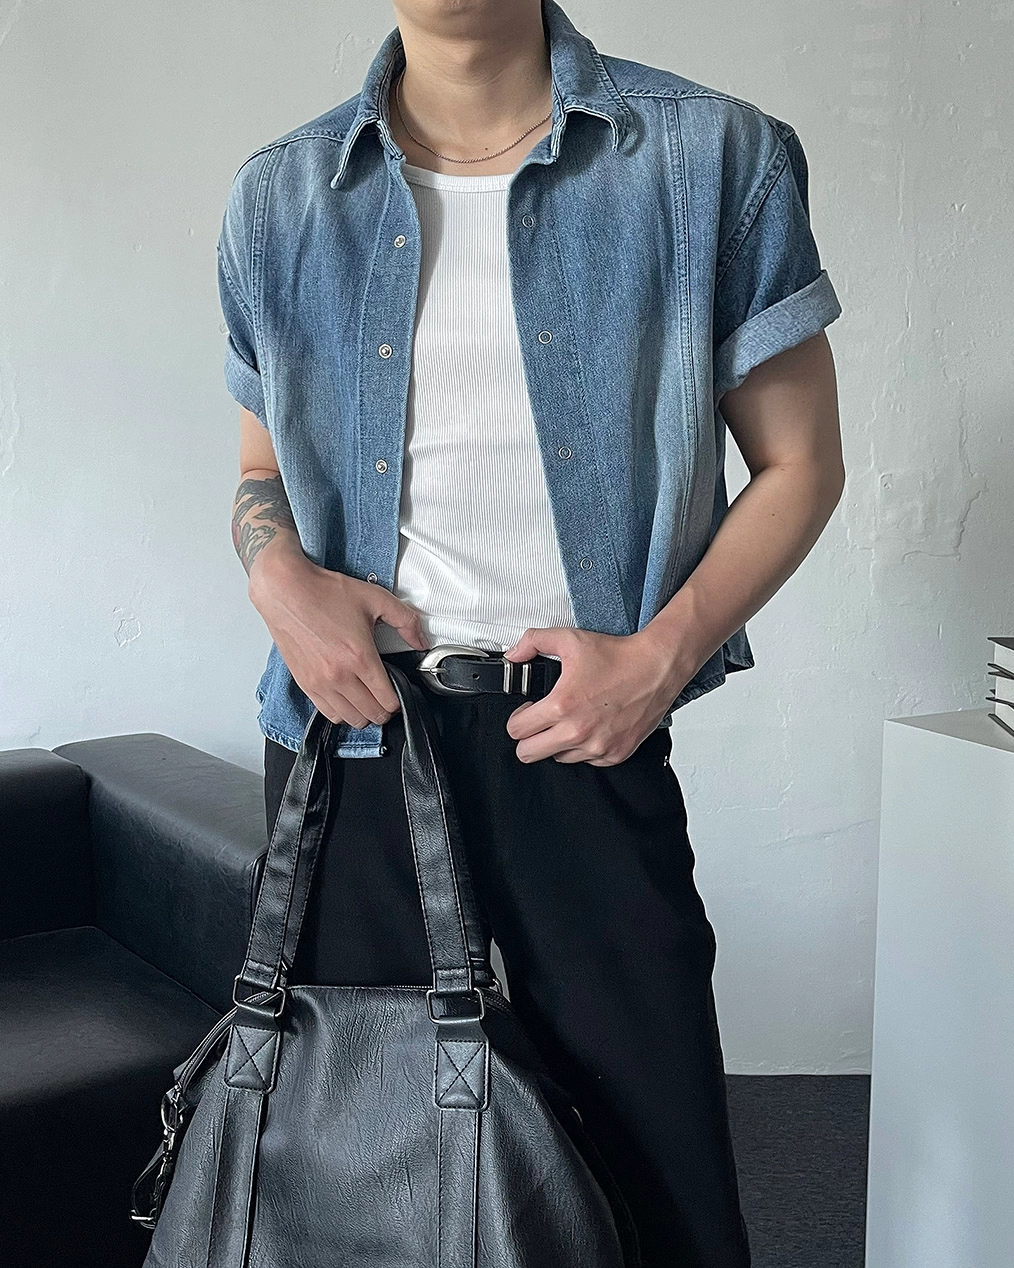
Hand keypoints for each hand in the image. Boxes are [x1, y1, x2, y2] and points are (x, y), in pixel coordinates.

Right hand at [248, 546, 428, 727]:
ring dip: (363, 714)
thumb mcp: (375, 598)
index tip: (398, 694)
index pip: (387, 700)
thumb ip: (405, 620)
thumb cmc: (324, 593)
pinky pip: (328, 713)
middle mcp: (339, 675)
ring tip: (367, 701)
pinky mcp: (304, 683)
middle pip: (371, 714)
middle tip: (386, 698)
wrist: (285, 591)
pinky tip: (346, 699)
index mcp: (360, 657)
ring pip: (350, 719)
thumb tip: (420, 640)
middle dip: (384, 710)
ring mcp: (319, 682)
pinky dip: (341, 712)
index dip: (398, 701)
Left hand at [501, 627, 691, 764]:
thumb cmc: (618, 657)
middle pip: (528, 754)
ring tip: (570, 720)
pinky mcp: (615, 755)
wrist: (657, 668)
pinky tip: (591, 726)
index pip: (516, 731)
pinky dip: (583, 748)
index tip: (528, 711)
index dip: (517, 718)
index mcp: (562, 706)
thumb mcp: (569, 639)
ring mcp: (597, 748)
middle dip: (529, 737)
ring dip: (557, 743)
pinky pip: (586, 762)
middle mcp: (578, 732)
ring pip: (557, 759)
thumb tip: (514, 655)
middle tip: (540, 721)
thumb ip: (533, 641)